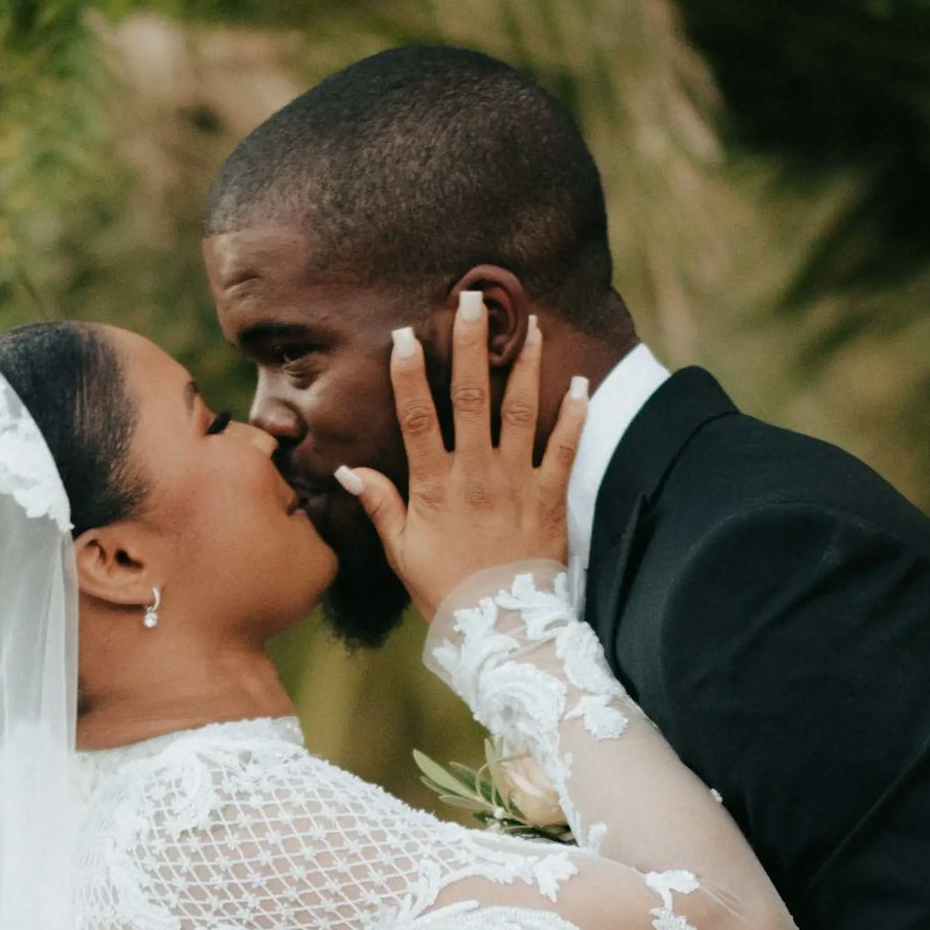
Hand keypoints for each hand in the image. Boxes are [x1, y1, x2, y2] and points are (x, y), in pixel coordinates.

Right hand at [332, 287, 587, 627]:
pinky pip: (566, 449)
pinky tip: (581, 384)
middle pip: (472, 397)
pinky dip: (575, 415)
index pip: (417, 418)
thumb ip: (381, 506)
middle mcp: (475, 473)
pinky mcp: (550, 497)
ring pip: (520, 410)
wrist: (502, 629)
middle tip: (473, 300)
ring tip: (528, 322)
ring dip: (525, 364)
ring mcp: (516, 481)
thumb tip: (348, 471)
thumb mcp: (402, 553)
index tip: (406, 335)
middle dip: (471, 345)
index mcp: (434, 485)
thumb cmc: (446, 592)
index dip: (410, 375)